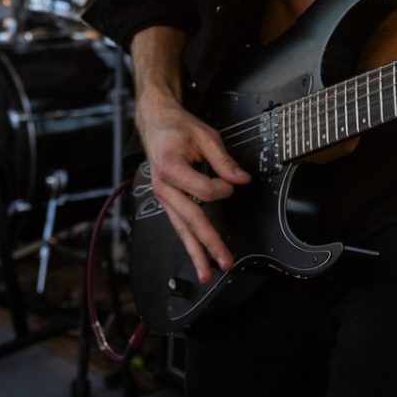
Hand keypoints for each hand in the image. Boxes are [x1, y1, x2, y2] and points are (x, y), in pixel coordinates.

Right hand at [135, 95, 250, 285]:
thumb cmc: (178, 128)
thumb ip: (224, 160)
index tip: (230, 178)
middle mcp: (164, 186)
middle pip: (191, 219)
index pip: (204, 190)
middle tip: (225, 261)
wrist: (155, 123)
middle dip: (209, 242)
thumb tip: (241, 179)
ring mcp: (163, 196)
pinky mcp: (167, 201)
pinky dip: (188, 243)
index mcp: (171, 167)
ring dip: (196, 252)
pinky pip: (178, 225)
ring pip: (181, 229)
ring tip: (207, 273)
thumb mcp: (205, 136)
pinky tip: (197, 257)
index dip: (224, 187)